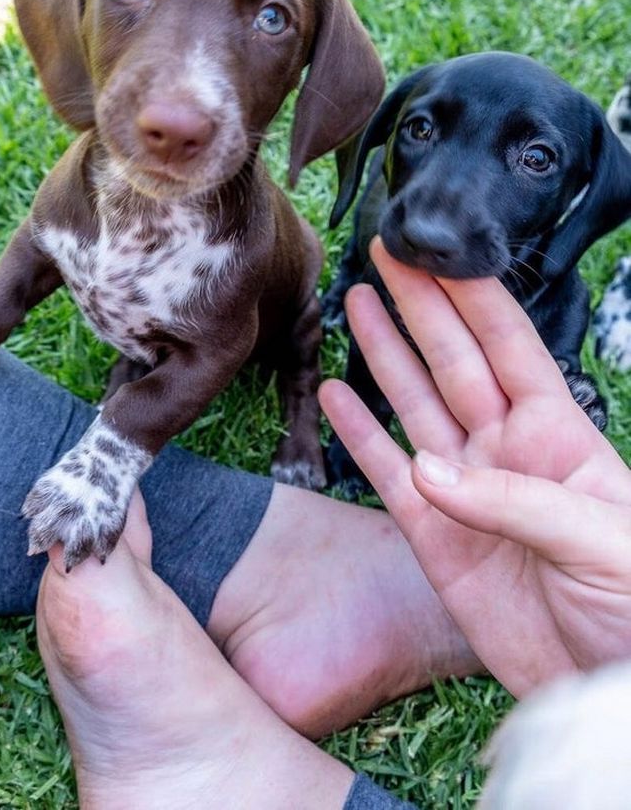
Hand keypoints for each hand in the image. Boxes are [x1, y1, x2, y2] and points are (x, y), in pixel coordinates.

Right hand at [320, 239, 630, 696]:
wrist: (605, 691)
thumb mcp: (601, 541)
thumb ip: (516, 500)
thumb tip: (428, 469)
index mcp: (559, 436)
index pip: (510, 346)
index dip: (473, 296)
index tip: (439, 250)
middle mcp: (507, 451)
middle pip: (453, 360)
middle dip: (420, 305)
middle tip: (387, 254)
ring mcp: (466, 491)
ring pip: (416, 404)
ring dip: (386, 353)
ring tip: (356, 302)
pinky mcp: (434, 538)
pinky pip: (386, 474)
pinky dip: (361, 433)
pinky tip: (336, 393)